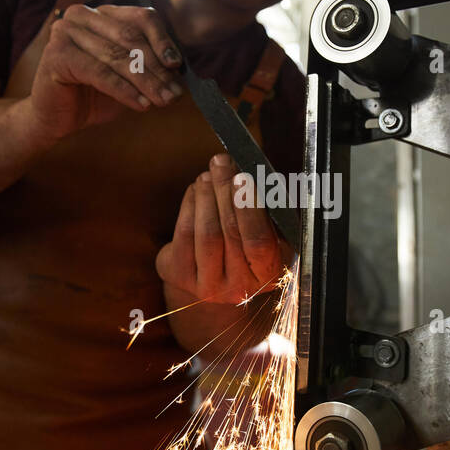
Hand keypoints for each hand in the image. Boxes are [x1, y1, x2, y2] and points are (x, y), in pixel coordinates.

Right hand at [26, 4, 184, 142]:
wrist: (56, 117)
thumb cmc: (93, 94)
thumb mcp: (128, 77)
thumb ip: (150, 67)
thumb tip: (180, 70)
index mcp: (103, 14)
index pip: (141, 18)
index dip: (163, 41)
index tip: (178, 65)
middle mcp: (82, 16)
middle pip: (131, 38)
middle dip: (157, 68)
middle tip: (176, 93)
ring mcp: (66, 32)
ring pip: (117, 57)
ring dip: (146, 82)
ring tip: (164, 101)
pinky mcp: (57, 54)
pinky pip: (100, 73)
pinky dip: (124, 90)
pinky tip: (142, 105)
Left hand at [156, 153, 290, 304]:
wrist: (221, 279)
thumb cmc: (250, 244)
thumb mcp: (271, 232)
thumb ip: (268, 208)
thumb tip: (253, 171)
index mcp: (268, 274)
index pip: (258, 241)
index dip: (248, 208)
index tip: (242, 177)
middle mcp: (239, 288)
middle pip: (228, 233)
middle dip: (223, 191)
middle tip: (221, 162)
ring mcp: (206, 286)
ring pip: (205, 232)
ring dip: (206, 196)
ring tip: (208, 175)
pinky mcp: (179, 276)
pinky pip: (183, 234)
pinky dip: (190, 205)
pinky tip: (196, 190)